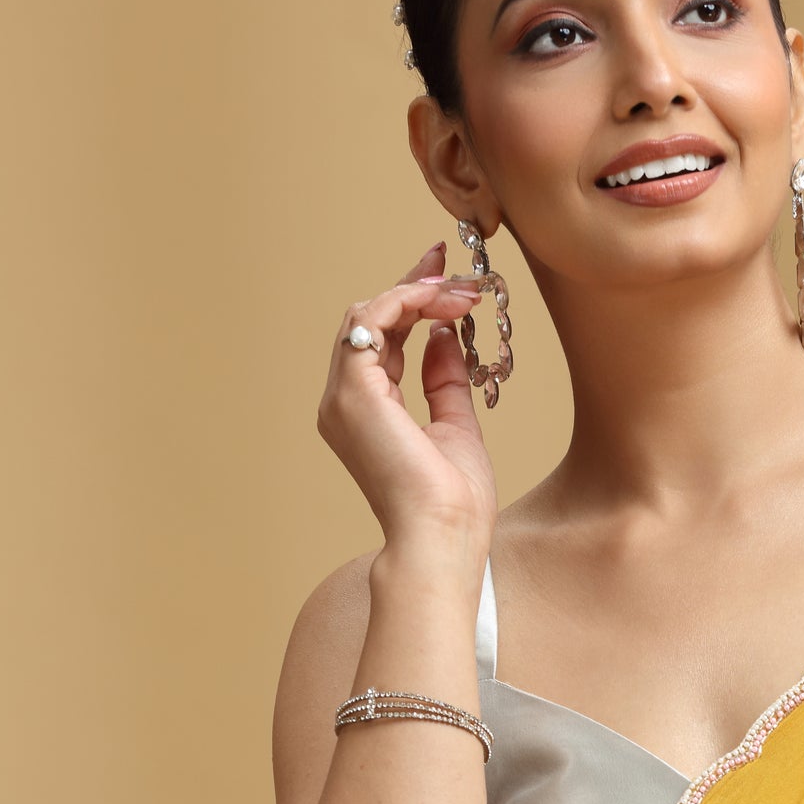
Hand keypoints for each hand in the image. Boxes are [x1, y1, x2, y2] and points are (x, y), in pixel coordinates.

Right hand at [316, 240, 499, 568]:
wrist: (443, 536)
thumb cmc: (453, 504)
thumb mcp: (456, 426)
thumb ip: (445, 380)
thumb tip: (444, 335)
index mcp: (365, 414)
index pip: (381, 342)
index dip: (411, 303)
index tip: (446, 279)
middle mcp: (343, 402)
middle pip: (369, 322)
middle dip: (413, 287)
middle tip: (453, 267)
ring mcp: (342, 396)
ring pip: (367, 315)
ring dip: (416, 294)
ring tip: (460, 291)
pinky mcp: (353, 391)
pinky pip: (371, 322)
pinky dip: (405, 302)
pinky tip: (441, 301)